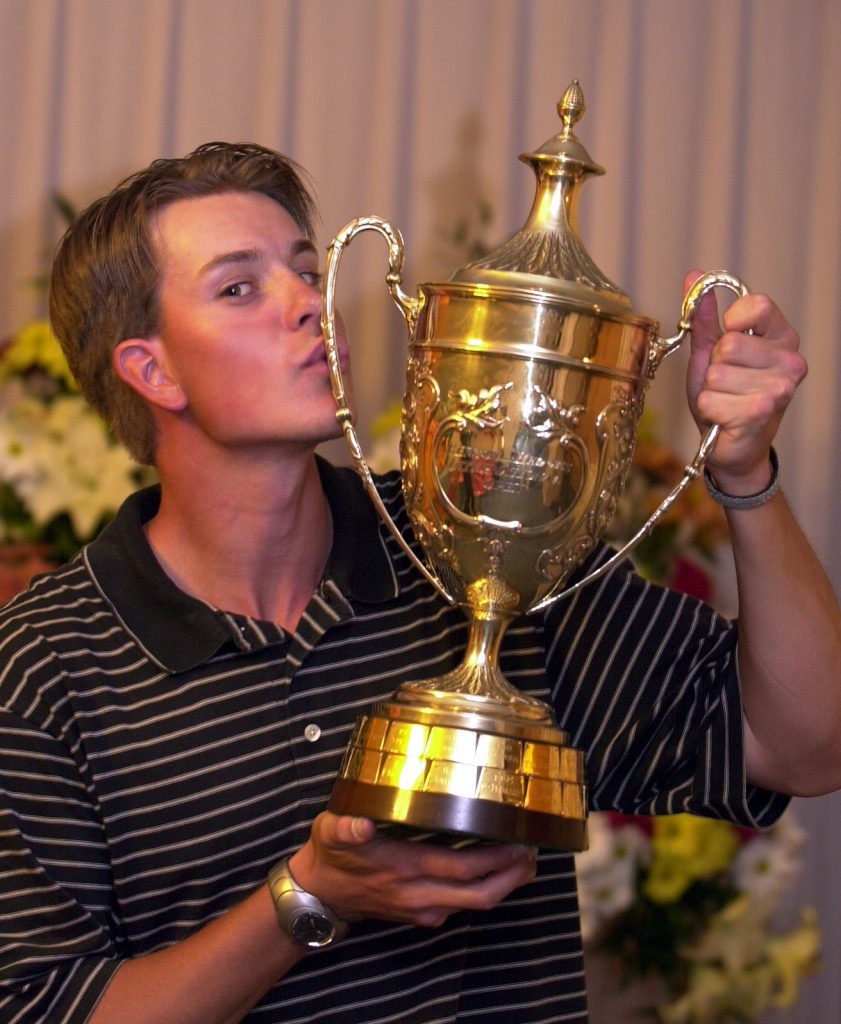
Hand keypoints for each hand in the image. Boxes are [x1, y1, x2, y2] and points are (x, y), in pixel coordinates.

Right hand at [289, 812, 537, 928]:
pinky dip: (482, 891)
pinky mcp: (420, 913)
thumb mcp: (330, 831)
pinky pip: (460, 906)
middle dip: (510, 878)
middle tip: (533, 855)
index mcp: (404, 869)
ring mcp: (420, 908)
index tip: (519, 844)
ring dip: (501, 886)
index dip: (494, 860)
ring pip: (472, 905)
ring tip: (524, 863)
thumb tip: (362, 823)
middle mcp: (417, 894)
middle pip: (477, 895)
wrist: (319, 894)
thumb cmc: (331, 855)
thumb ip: (346, 826)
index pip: (460, 869)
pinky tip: (493, 873)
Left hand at [684, 270, 806, 493]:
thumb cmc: (725, 395)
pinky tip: (723, 417)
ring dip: (710, 391)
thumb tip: (694, 275)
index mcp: (782, 336)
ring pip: (718, 373)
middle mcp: (790, 360)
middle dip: (715, 365)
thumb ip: (704, 315)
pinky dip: (708, 409)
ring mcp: (780, 388)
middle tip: (725, 382)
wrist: (731, 444)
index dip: (730, 322)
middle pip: (729, 343)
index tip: (728, 340)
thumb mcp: (710, 351)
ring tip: (725, 400)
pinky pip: (712, 399)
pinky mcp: (761, 412)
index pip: (756, 304)